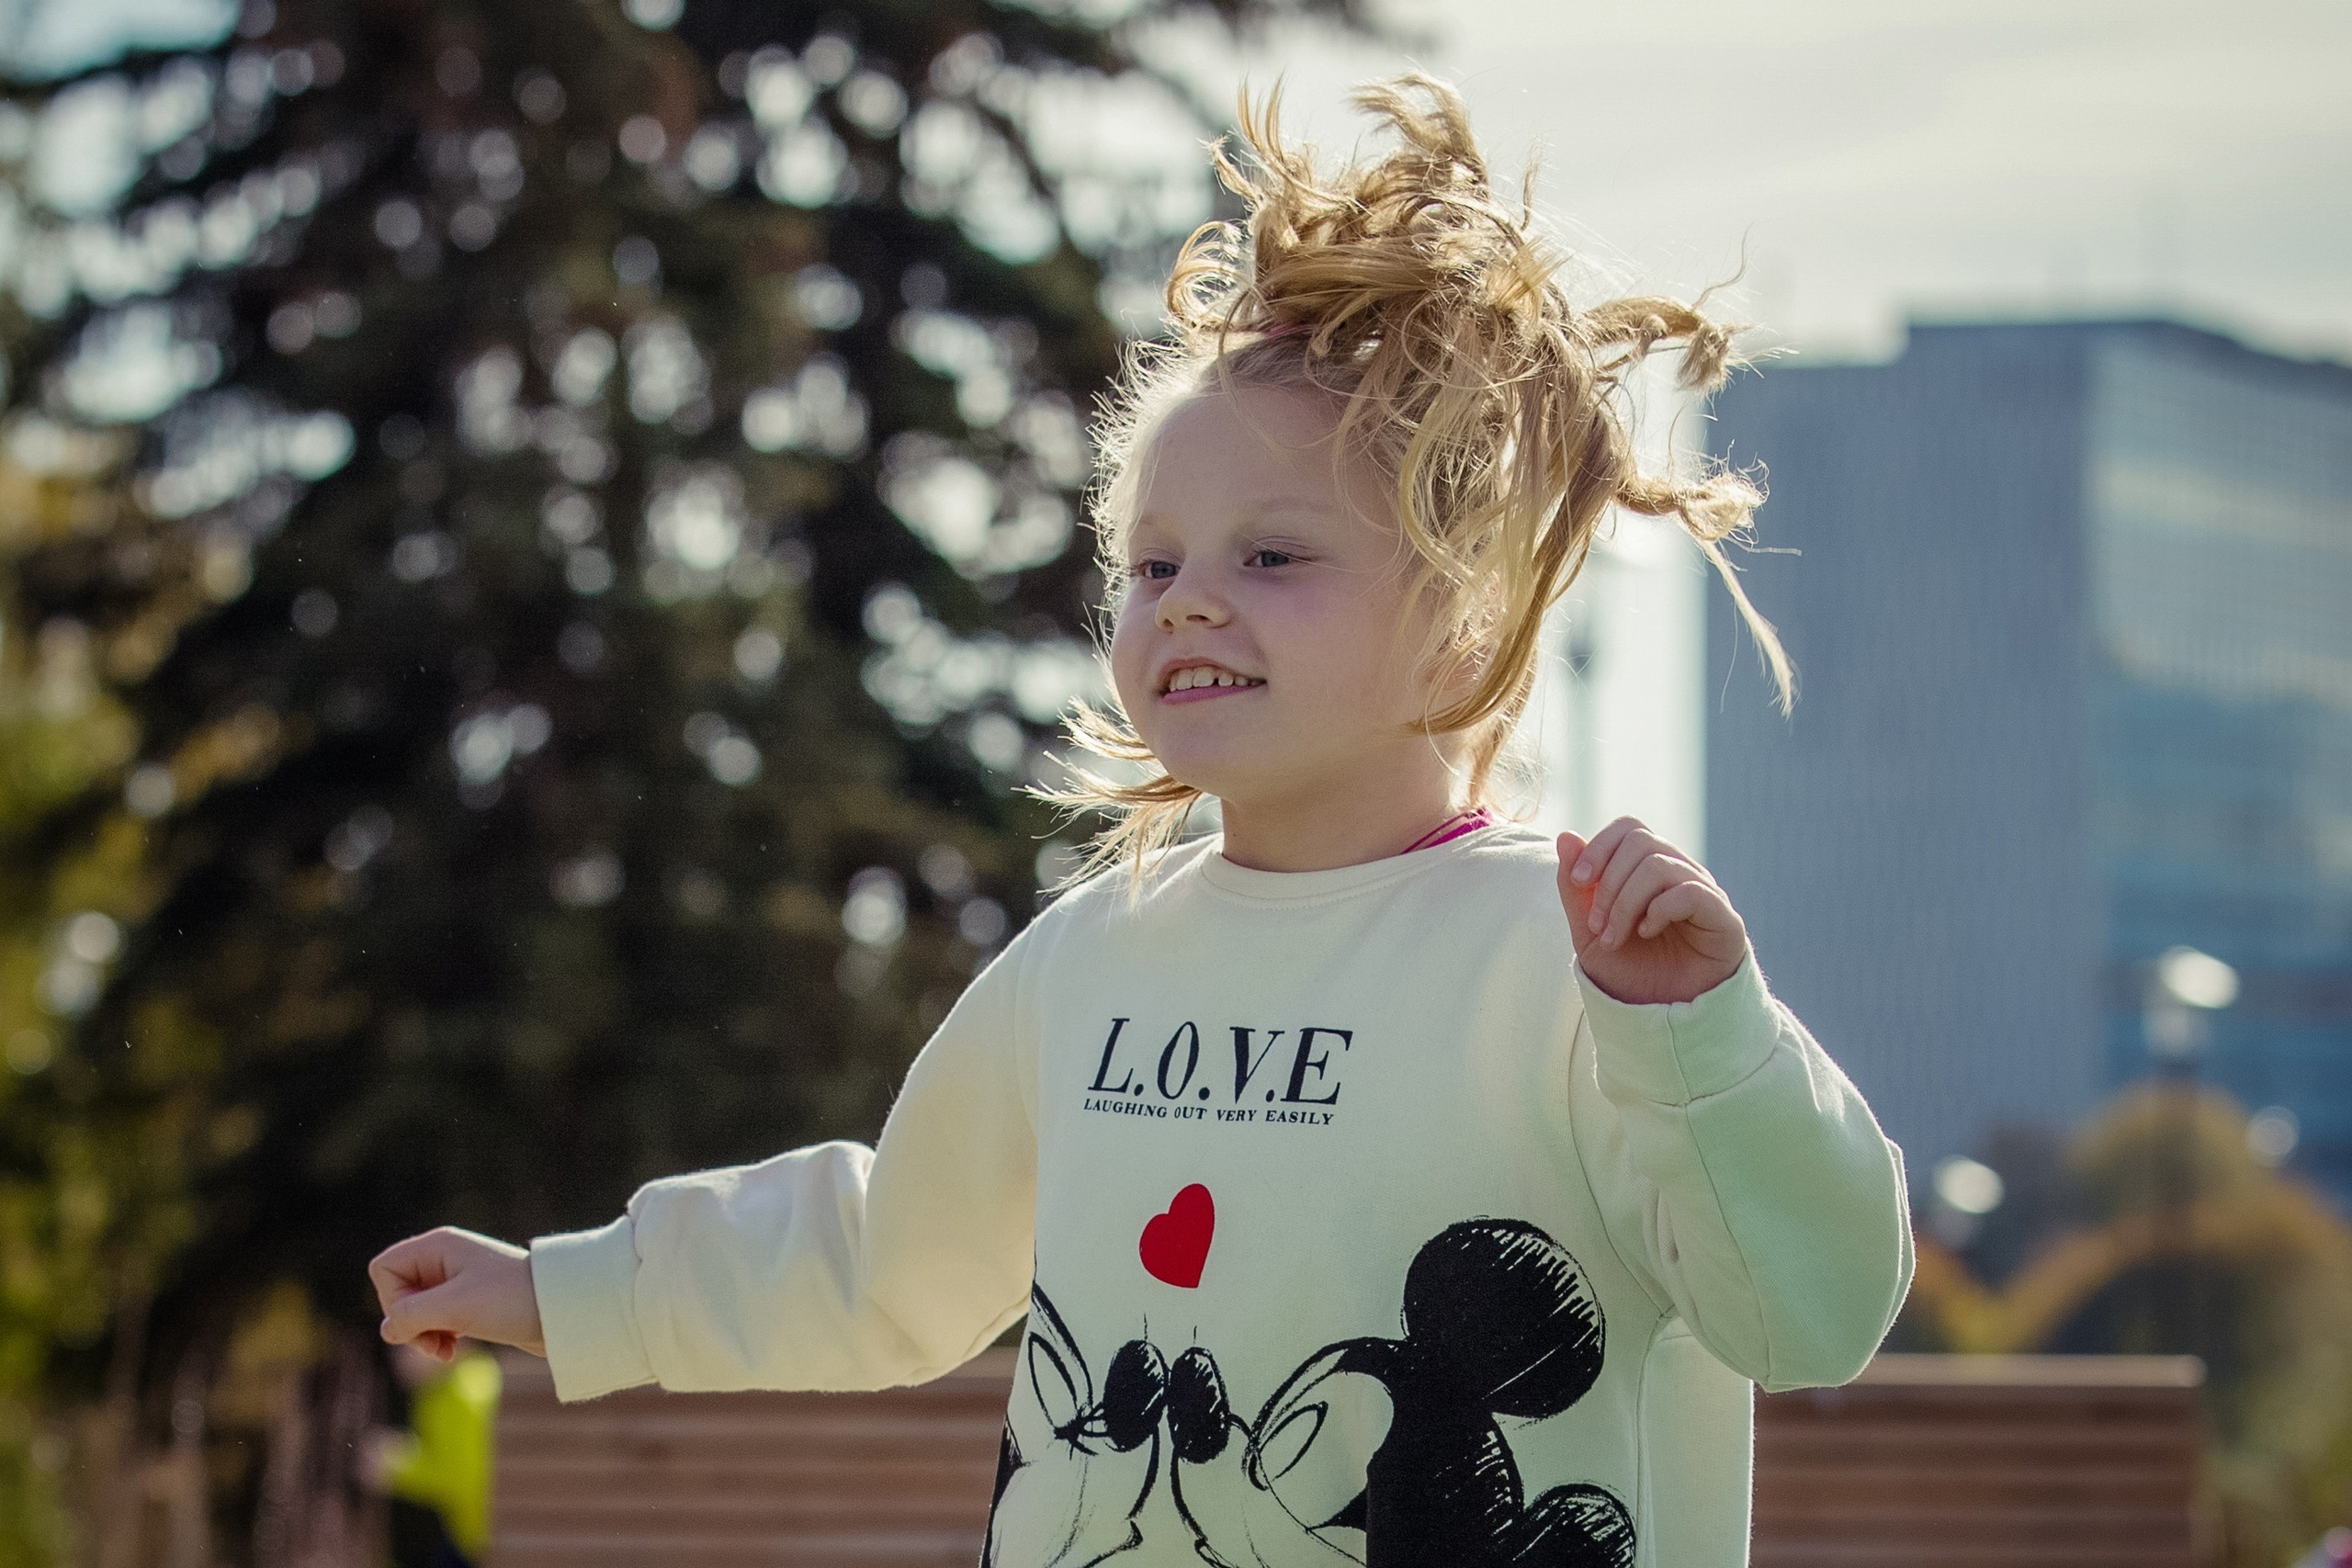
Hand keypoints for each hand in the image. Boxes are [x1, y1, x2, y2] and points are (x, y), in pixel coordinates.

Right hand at [368, 1226, 545, 1360]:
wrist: (562, 1311)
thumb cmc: (511, 1300)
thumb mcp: (453, 1307)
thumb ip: (410, 1315)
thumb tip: (389, 1330)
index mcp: (438, 1246)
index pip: (384, 1269)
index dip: (391, 1298)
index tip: (421, 1316)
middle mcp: (444, 1259)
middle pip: (397, 1293)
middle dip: (409, 1323)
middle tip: (435, 1341)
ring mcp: (457, 1282)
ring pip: (414, 1312)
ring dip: (422, 1336)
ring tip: (445, 1350)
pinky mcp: (470, 1304)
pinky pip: (435, 1322)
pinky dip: (438, 1339)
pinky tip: (453, 1351)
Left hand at [1557, 818, 1749, 1005]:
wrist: (1660, 1019)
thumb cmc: (1630, 973)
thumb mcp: (1587, 932)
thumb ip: (1575, 889)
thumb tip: (1567, 836)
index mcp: (1649, 869)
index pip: (1629, 828)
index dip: (1599, 847)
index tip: (1579, 882)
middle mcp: (1679, 873)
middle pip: (1642, 841)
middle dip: (1609, 883)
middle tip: (1596, 924)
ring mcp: (1704, 892)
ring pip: (1660, 865)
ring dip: (1626, 903)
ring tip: (1615, 937)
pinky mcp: (1723, 918)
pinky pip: (1691, 891)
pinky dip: (1659, 909)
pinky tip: (1647, 933)